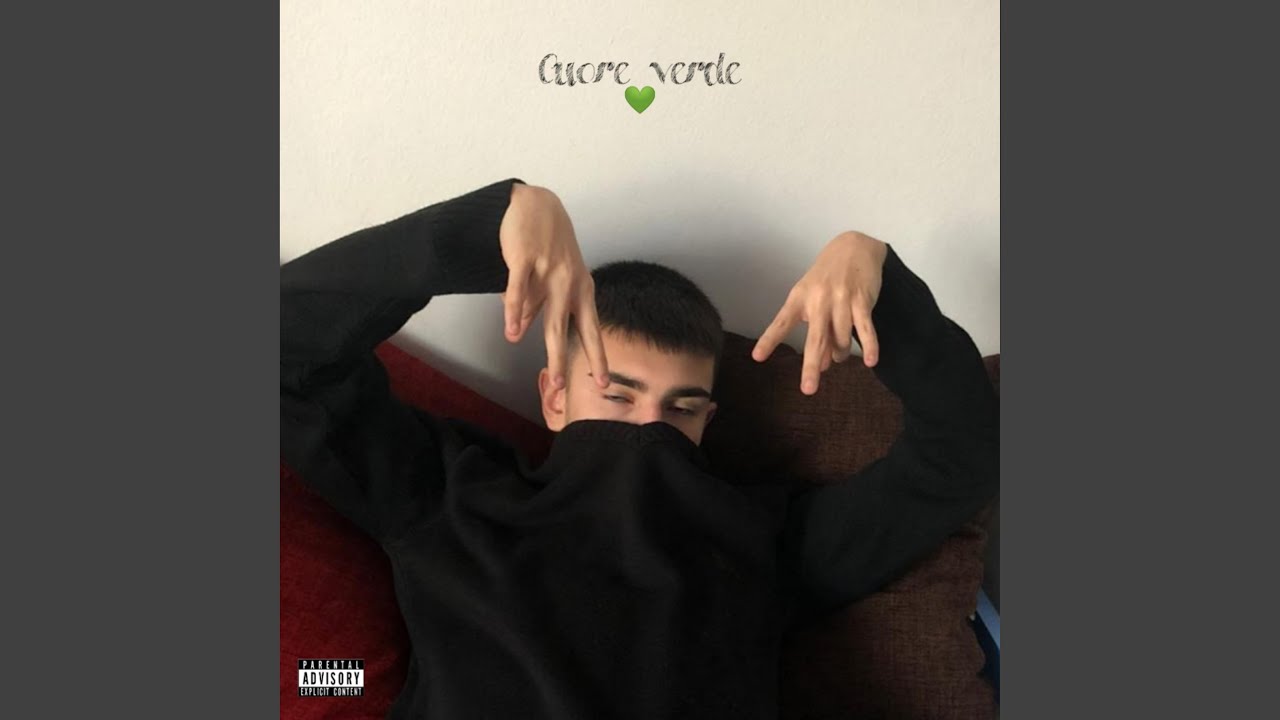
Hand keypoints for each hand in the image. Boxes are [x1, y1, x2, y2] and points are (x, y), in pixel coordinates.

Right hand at [498, 183, 608, 389]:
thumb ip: (539, 306)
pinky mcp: (526, 258)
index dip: (596, 356)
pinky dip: (515, 312)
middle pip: (567, 328)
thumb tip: (522, 331)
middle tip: (565, 385)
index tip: (603, 383)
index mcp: (580, 290)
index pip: (590, 329)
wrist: (534, 204)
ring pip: (546, 314)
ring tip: (543, 368)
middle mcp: (568, 283)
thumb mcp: (552, 279)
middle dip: (564, 358)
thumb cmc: (547, 246)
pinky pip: (519, 289)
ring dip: (545, 345)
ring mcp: (548, 271)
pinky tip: (513, 331)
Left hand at [752, 231, 887, 394]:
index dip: (769, 340)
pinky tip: (870, 361)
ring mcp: (841, 299)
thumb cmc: (828, 276)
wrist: (854, 246)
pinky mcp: (862, 300)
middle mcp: (819, 299)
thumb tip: (820, 365)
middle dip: (811, 366)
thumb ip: (816, 330)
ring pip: (841, 338)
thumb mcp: (813, 297)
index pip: (782, 322)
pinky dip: (869, 346)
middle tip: (808, 389)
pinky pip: (865, 328)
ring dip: (840, 353)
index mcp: (800, 297)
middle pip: (815, 338)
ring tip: (839, 356)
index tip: (757, 357)